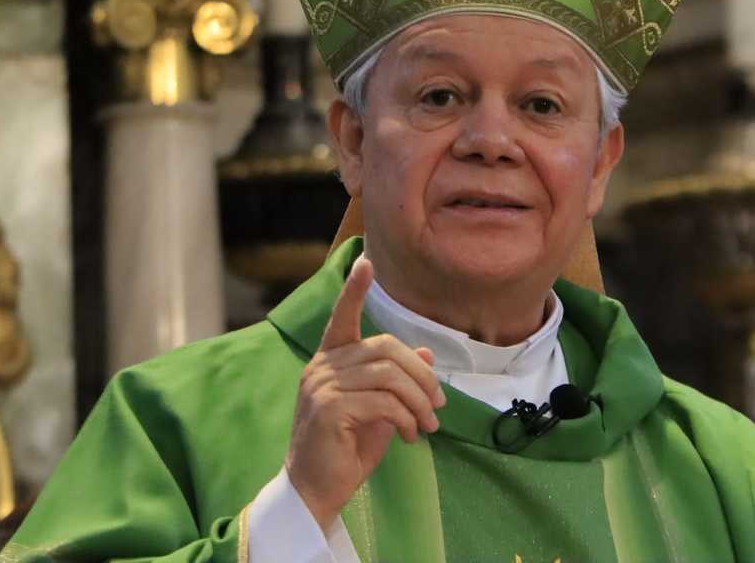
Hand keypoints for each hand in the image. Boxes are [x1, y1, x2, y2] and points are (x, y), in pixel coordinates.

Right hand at [285, 257, 446, 532]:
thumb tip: (426, 354)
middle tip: (439, 405)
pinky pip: (382, 402)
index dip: (354, 291)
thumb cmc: (346, 449)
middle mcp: (321, 367)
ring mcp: (321, 386)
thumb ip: (398, 381)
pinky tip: (410, 436)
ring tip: (428, 426)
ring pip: (388, 376)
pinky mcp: (327, 409)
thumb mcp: (380, 410)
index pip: (342, 318)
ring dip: (419, 401)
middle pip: (385, 349)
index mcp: (330, 361)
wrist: (316, 492)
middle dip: (421, 376)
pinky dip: (406, 418)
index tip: (366, 262)